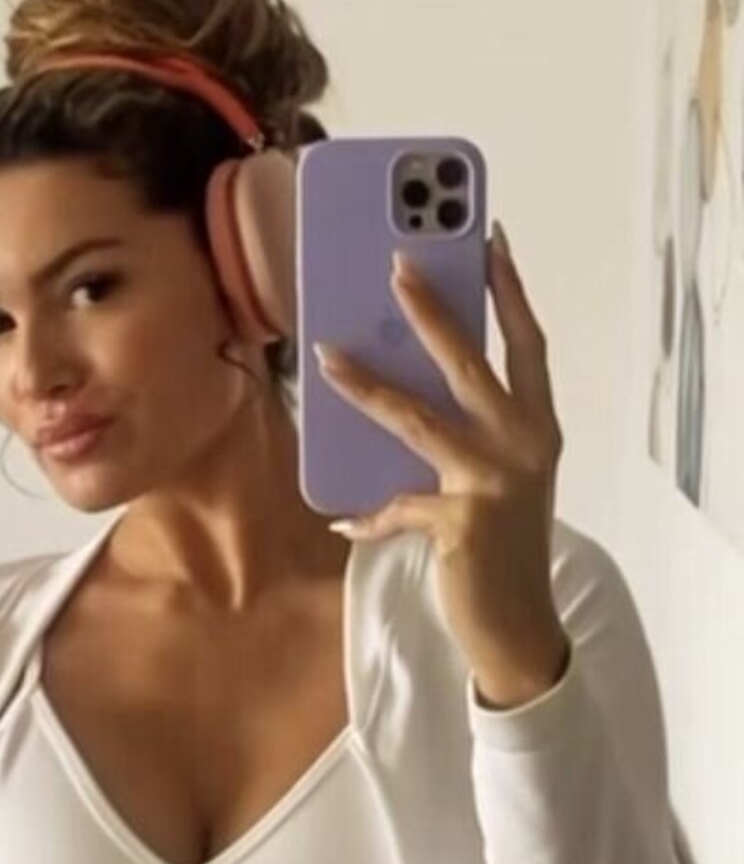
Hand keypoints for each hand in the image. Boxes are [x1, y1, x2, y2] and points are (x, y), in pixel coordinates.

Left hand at [312, 224, 570, 706]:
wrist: (519, 626)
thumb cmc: (500, 549)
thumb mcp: (493, 482)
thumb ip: (464, 438)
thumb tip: (397, 391)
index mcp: (538, 428)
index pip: (527, 344)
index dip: (510, 290)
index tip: (490, 237)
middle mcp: (525, 445)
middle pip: (472, 362)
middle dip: (432, 310)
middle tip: (397, 262)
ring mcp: (495, 482)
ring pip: (420, 420)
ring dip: (368, 386)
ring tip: (325, 357)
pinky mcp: (462, 523)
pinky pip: (398, 507)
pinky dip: (368, 516)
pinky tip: (341, 521)